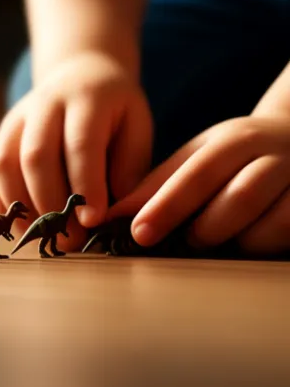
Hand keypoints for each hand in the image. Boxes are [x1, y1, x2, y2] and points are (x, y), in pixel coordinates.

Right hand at [0, 52, 152, 250]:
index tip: (94, 220)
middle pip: (35, 155)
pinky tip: (25, 226)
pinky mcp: (0, 138)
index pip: (81, 144)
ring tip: (46, 237)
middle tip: (71, 240)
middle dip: (51, 203)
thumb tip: (113, 215)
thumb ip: (129, 168)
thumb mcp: (137, 128)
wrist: (80, 76)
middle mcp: (43, 105)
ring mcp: (15, 120)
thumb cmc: (115, 112)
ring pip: (5, 165)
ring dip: (22, 208)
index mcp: (86, 98)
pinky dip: (3, 205)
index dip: (86, 184)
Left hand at [108, 116, 289, 255]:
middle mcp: (275, 156)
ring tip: (218, 242)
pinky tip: (249, 244)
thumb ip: (159, 183)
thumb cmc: (237, 157)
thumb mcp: (200, 156)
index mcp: (236, 140)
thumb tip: (113, 215)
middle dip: (204, 229)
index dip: (166, 206)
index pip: (197, 174)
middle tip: (186, 242)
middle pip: (239, 199)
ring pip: (272, 225)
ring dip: (239, 242)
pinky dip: (266, 246)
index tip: (139, 233)